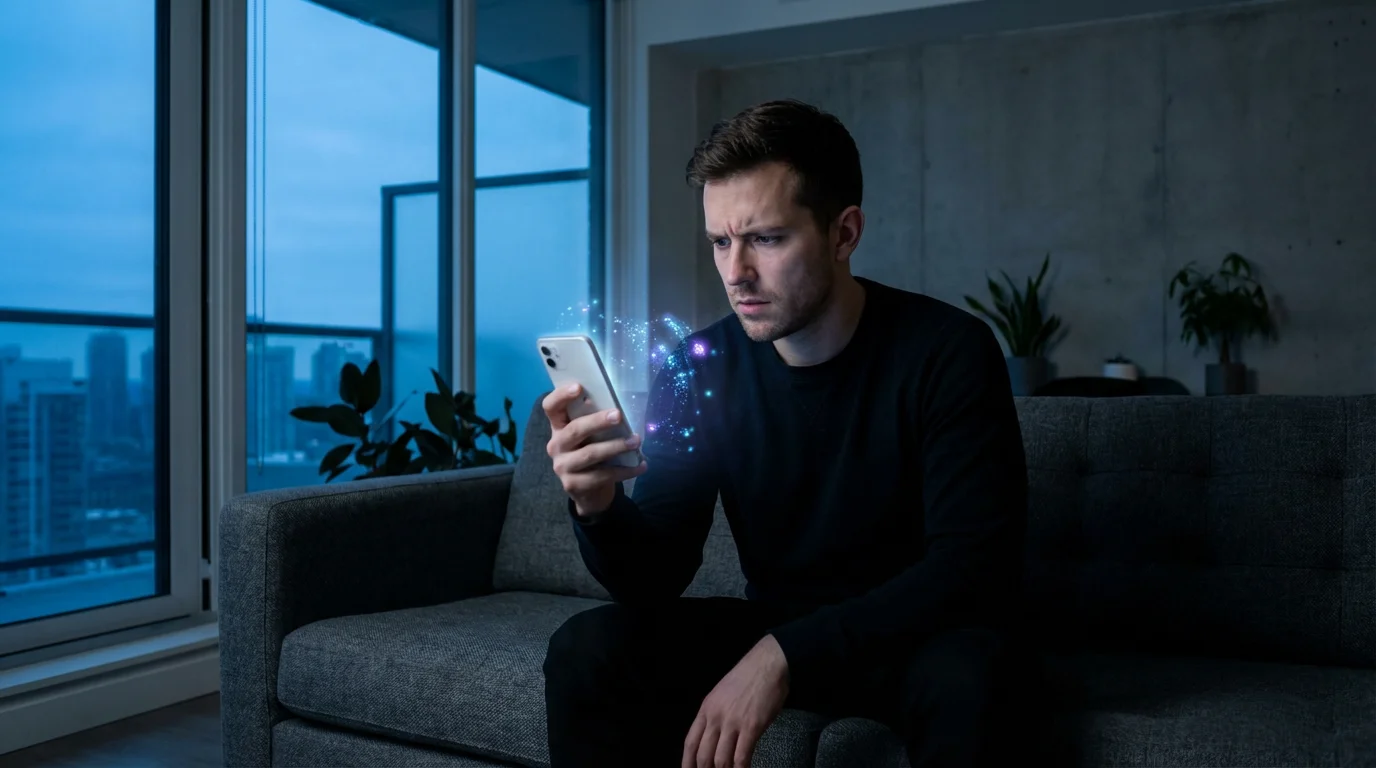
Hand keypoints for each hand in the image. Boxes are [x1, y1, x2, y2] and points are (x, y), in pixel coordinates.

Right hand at [543, 383, 647, 516]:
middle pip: (574, 430)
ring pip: (590, 454)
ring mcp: (563, 466)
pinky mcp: (574, 484)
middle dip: (597, 421)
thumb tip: (615, 405)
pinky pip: (602, 475)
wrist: (589, 492)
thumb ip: (594, 420)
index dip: (561, 396)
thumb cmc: (591, 452)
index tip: (579, 387)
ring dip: (616, 446)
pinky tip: (641, 465)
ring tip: (636, 441)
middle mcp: (555, 445)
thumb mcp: (590, 436)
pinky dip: (625, 470)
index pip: (551, 407)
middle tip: (618, 416)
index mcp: (558, 427)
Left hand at [683, 635, 789, 767]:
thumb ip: (715, 715)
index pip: (690, 743)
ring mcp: (733, 722)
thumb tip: (713, 738)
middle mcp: (715, 717)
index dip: (688, 763)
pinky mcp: (752, 727)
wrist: (768, 664)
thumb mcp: (721, 694)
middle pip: (703, 755)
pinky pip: (742, 756)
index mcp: (706, 709)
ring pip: (721, 759)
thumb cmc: (747, 678)